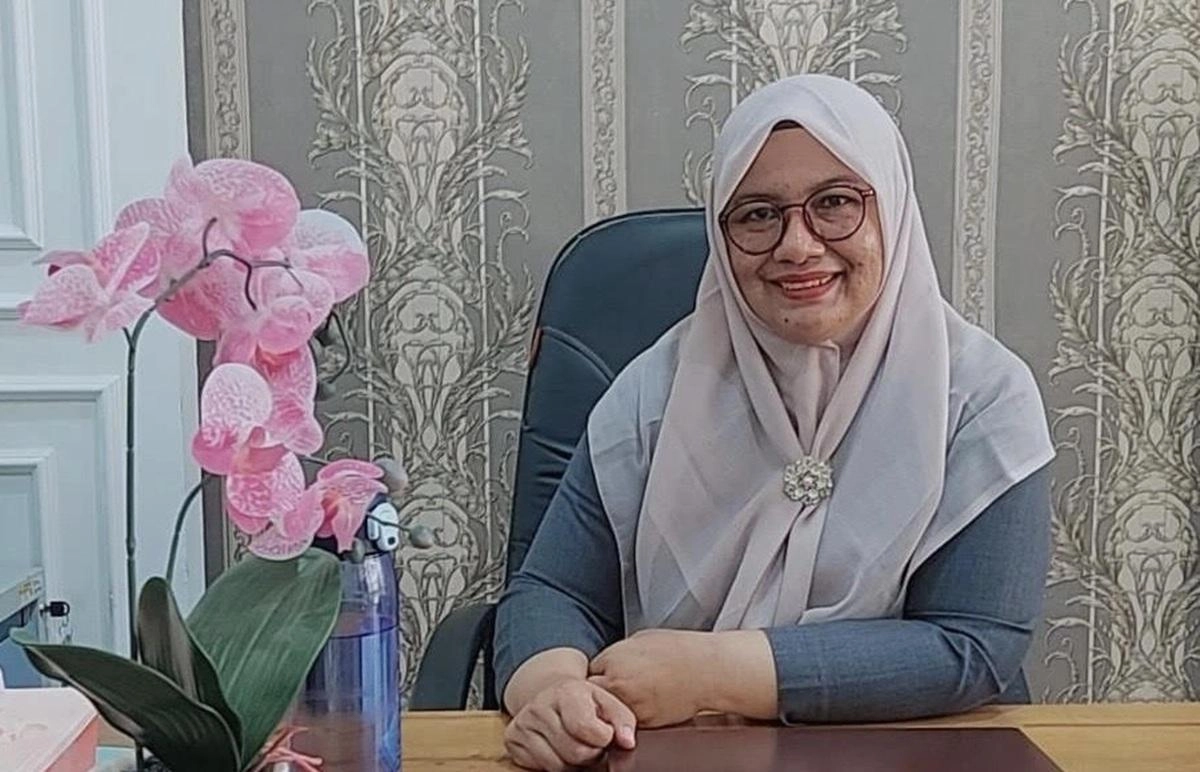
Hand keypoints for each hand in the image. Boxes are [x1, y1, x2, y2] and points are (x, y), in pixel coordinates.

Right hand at [504, 678, 636, 770]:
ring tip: (576, 744)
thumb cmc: (583, 701)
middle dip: (590, 753)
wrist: (549, 694)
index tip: (605, 733)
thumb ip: (622, 721)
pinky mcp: (513, 739)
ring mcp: (524, 723)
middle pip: (575, 752)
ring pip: (558, 765)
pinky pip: (541, 767)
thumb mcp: (606, 702)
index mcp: (567, 691)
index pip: (586, 728)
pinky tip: (559, 748)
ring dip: (573, 762)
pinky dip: (555, 763)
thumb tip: (627, 742)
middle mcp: (540, 705)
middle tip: (591, 742)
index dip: (603, 738)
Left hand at [588, 629, 715, 727]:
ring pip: (608, 711)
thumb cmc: (678, 650)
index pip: (588, 671)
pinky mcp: (644, 721)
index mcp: (613, 660)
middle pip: (591, 694)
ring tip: (636, 693)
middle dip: (599, 692)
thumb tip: (609, 662)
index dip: (597, 673)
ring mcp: (629, 705)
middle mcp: (616, 684)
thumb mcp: (640, 640)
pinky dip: (633, 714)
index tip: (605, 674)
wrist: (706, 670)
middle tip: (615, 687)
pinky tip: (648, 701)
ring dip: (614, 705)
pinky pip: (628, 720)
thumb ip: (618, 653)